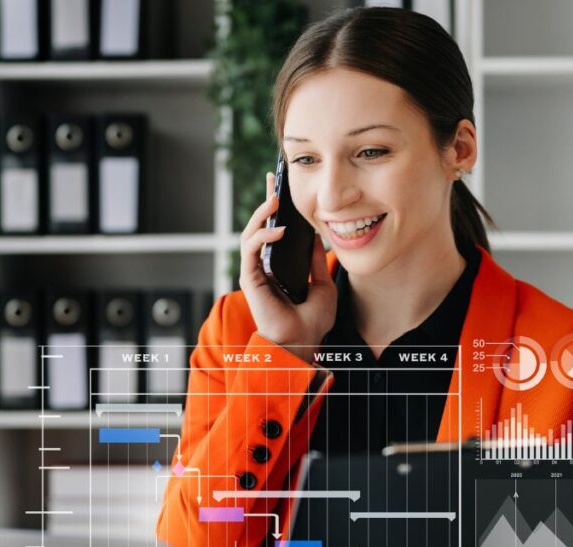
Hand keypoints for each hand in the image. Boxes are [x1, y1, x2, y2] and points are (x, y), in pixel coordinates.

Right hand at [238, 171, 336, 363]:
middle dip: (266, 200)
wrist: (304, 342)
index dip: (276, 207)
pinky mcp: (250, 278)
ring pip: (251, 233)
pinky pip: (251, 250)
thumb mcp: (322, 284)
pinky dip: (263, 237)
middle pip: (260, 225)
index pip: (275, 230)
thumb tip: (315, 235)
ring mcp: (256, 271)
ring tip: (276, 200)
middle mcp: (265, 266)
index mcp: (280, 266)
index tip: (281, 185)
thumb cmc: (312, 321)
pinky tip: (278, 231)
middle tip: (274, 178)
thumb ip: (315, 261)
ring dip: (262, 214)